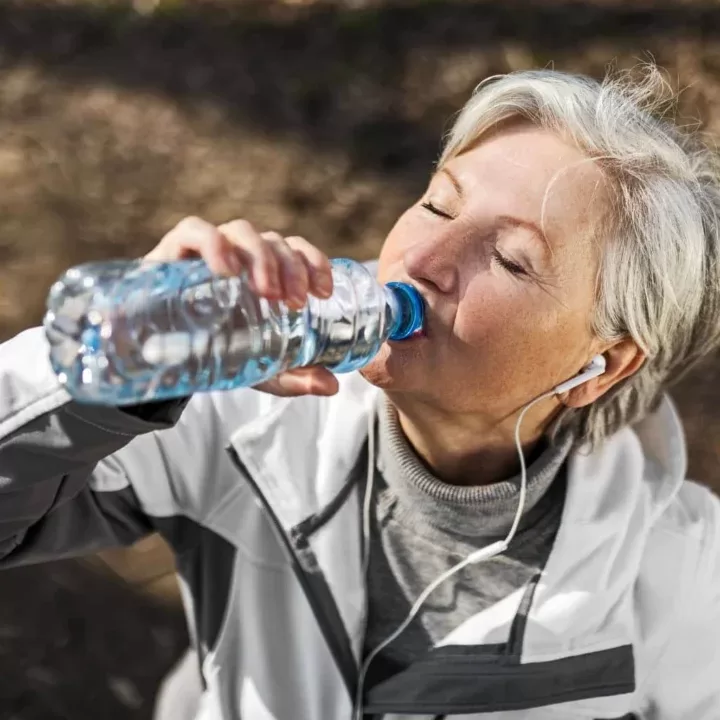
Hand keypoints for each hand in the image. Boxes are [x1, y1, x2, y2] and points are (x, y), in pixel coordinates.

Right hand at [146, 216, 338, 396]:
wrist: (152, 357)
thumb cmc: (213, 352)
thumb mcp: (259, 369)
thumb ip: (294, 376)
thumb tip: (331, 386)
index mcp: (264, 272)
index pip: (295, 250)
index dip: (313, 262)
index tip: (324, 292)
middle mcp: (239, 255)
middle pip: (273, 241)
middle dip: (291, 267)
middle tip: (296, 301)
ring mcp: (207, 250)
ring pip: (242, 231)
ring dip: (261, 256)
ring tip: (267, 292)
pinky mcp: (172, 251)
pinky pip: (195, 231)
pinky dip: (214, 244)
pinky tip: (226, 270)